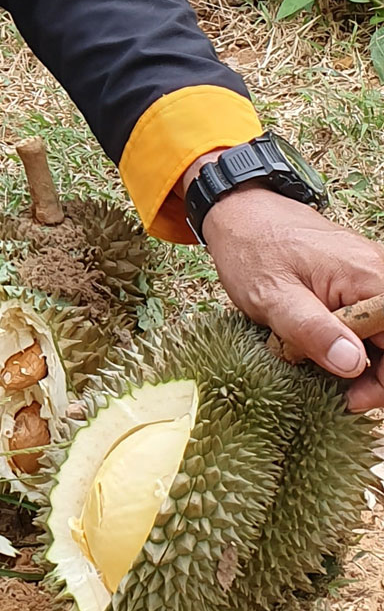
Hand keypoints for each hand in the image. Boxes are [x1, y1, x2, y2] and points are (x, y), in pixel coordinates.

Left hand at [196, 178, 383, 409]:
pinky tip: (328, 352)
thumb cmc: (252, 251)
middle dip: (376, 375)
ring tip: (328, 376)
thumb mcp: (273, 298)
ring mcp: (370, 274)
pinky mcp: (358, 279)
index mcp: (368, 276)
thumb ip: (314, 330)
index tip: (353, 398)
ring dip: (365, 360)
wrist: (240, 212)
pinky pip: (370, 318)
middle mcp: (378, 272)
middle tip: (342, 397)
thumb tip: (353, 363)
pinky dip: (355, 341)